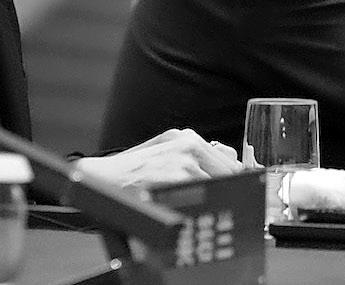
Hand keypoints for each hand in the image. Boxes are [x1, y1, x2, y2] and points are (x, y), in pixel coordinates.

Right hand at [76, 129, 241, 190]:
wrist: (104, 177)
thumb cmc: (134, 168)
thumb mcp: (166, 150)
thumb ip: (198, 153)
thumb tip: (230, 159)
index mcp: (187, 137)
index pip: (230, 160)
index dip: (237, 179)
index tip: (240, 190)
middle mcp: (189, 145)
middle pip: (230, 172)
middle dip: (228, 188)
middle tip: (216, 201)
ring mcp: (184, 163)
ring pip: (217, 186)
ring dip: (211, 198)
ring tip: (192, 204)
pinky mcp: (177, 180)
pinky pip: (202, 196)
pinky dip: (198, 205)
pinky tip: (184, 207)